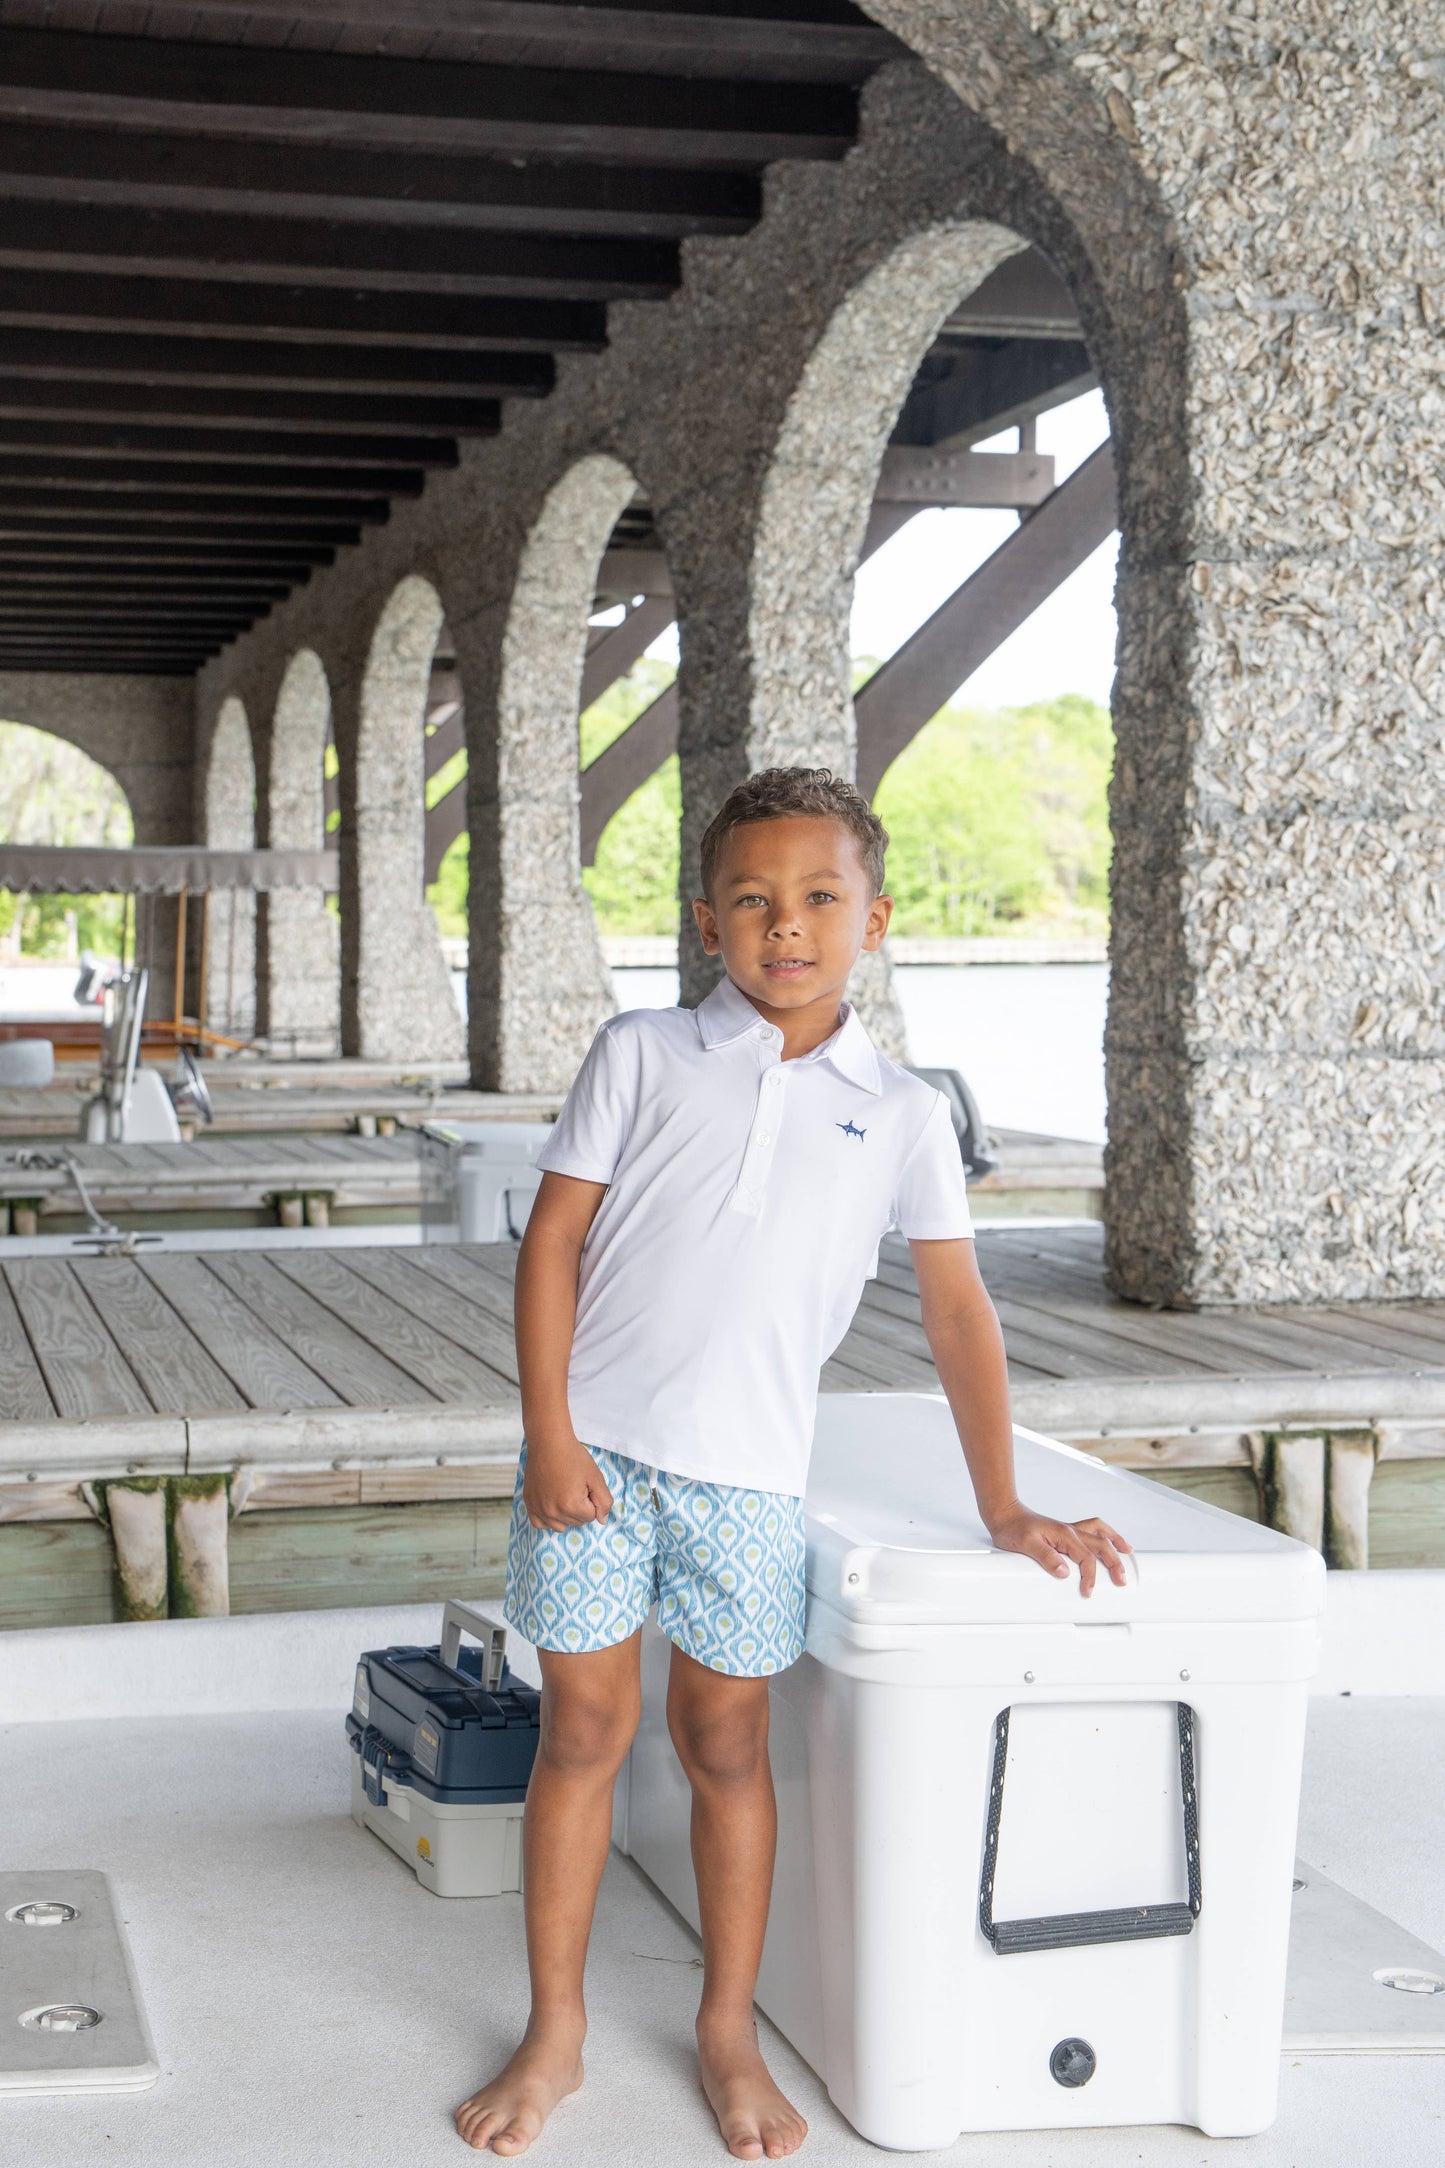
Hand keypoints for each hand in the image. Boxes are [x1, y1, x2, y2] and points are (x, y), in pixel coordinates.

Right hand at [522, 1436, 613, 1531]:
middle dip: (580, 1507)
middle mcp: (553, 1511)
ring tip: (564, 1493)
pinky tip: (552, 1504)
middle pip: (576, 1522)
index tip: (585, 1485)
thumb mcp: (596, 1477)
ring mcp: (539, 1509)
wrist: (548, 1443)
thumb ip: (604, 1501)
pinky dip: (548, 1518)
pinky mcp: (529, 1504)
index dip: (591, 1500)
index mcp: (571, 1505)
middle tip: (574, 1486)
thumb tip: (602, 1521)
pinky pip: (540, 1524)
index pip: (591, 1517)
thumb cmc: (573, 1457)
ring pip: (560, 1526)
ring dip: (566, 1515)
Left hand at [985, 1503, 1130, 1595]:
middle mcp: (1070, 1530)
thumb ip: (1046, 1557)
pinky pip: (1091, 1530)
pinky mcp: (1065, 1532)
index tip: (1087, 1591)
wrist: (1004, 1514)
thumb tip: (1064, 1571)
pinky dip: (1104, 1534)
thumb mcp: (1027, 1545)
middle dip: (1114, 1563)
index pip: (1086, 1558)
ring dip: (1114, 1542)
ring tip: (1127, 1552)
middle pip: (1100, 1545)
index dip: (1090, 1576)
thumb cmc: (1013, 1528)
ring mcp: (1069, 1530)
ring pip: (1099, 1534)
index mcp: (1064, 1534)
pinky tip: (1107, 1539)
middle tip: (1122, 1580)